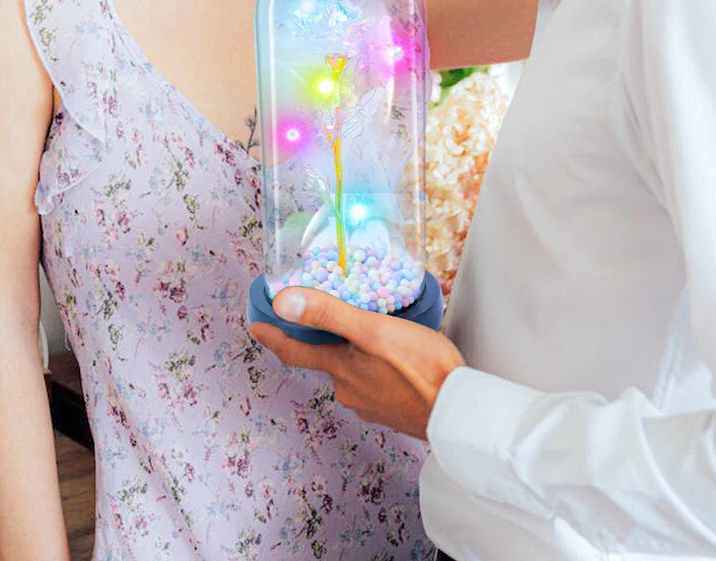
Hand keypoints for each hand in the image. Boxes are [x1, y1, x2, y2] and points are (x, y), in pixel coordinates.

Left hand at [248, 286, 464, 438]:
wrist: (460, 412)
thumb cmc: (421, 368)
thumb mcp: (372, 330)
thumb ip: (329, 313)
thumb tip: (283, 302)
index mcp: (339, 367)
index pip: (295, 351)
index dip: (273, 338)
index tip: (256, 327)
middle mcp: (348, 389)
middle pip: (327, 359)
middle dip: (328, 340)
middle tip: (339, 317)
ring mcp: (370, 403)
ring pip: (352, 371)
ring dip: (356, 354)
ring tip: (377, 335)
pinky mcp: (391, 410)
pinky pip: (374, 383)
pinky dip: (376, 369)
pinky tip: (395, 360)